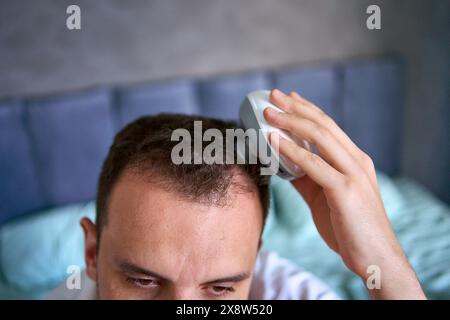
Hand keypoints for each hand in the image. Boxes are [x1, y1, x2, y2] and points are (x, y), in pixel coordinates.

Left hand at [264, 89, 425, 298]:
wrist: (375, 257)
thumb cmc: (350, 227)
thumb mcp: (326, 197)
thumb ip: (308, 179)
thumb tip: (285, 165)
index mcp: (354, 160)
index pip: (328, 127)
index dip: (307, 109)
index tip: (288, 98)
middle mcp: (356, 161)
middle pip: (323, 125)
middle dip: (296, 107)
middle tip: (273, 95)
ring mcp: (353, 174)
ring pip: (320, 137)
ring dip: (291, 122)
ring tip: (269, 112)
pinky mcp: (345, 190)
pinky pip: (314, 165)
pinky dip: (292, 150)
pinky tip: (274, 141)